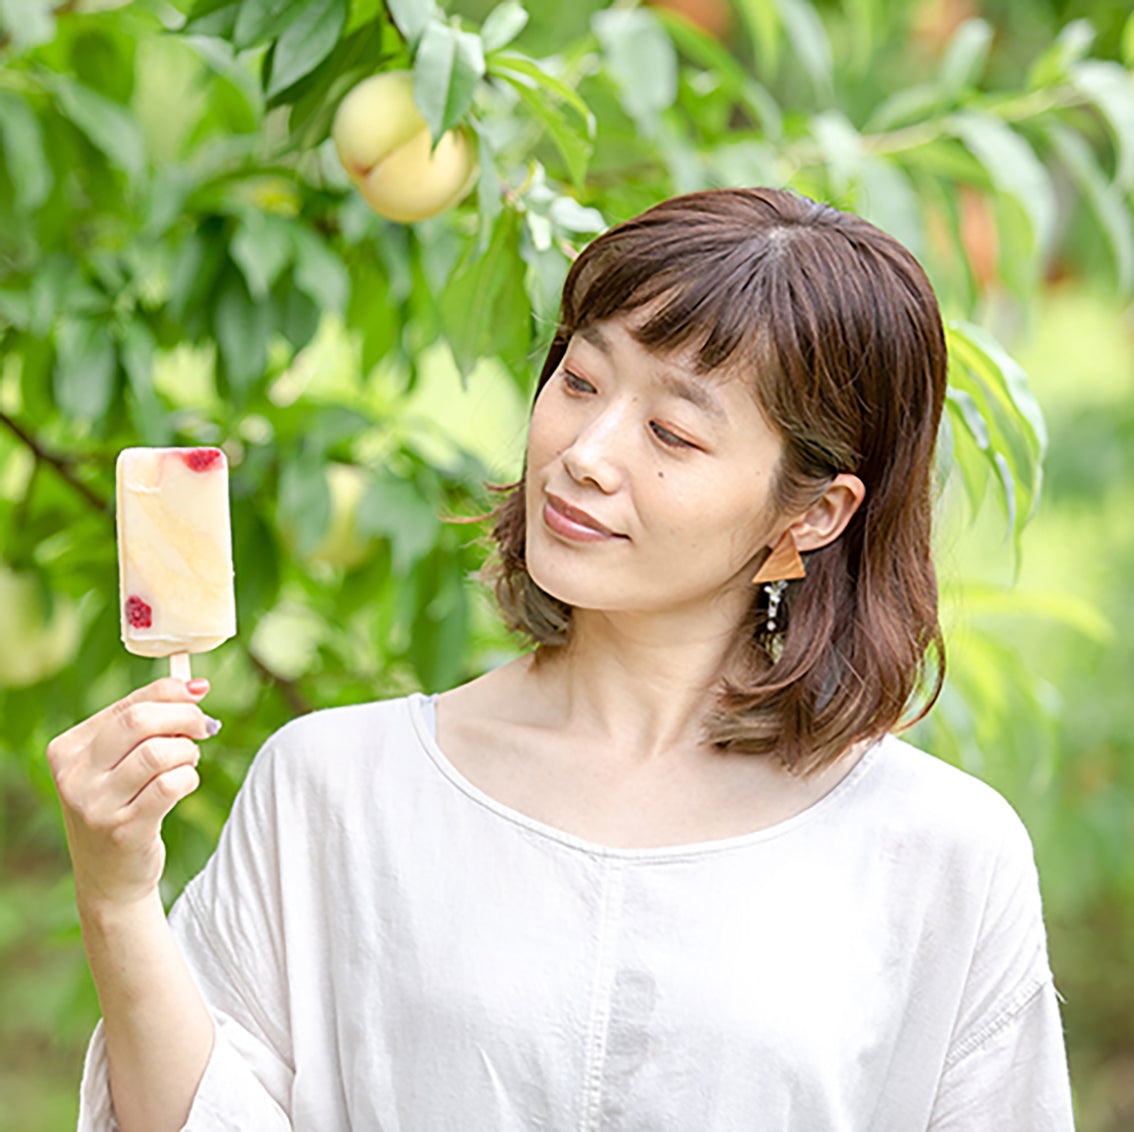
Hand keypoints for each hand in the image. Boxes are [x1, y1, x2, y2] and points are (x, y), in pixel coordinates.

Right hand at [47, 677, 219, 912]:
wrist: (108, 877)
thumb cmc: (122, 805)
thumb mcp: (118, 762)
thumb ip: (148, 722)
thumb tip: (195, 685)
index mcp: (67, 749)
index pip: (128, 704)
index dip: (171, 691)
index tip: (200, 692)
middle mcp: (74, 776)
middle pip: (140, 721)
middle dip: (185, 716)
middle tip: (204, 727)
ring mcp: (94, 806)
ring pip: (157, 752)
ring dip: (187, 751)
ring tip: (189, 762)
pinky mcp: (122, 830)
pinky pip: (170, 785)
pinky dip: (189, 778)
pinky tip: (185, 784)